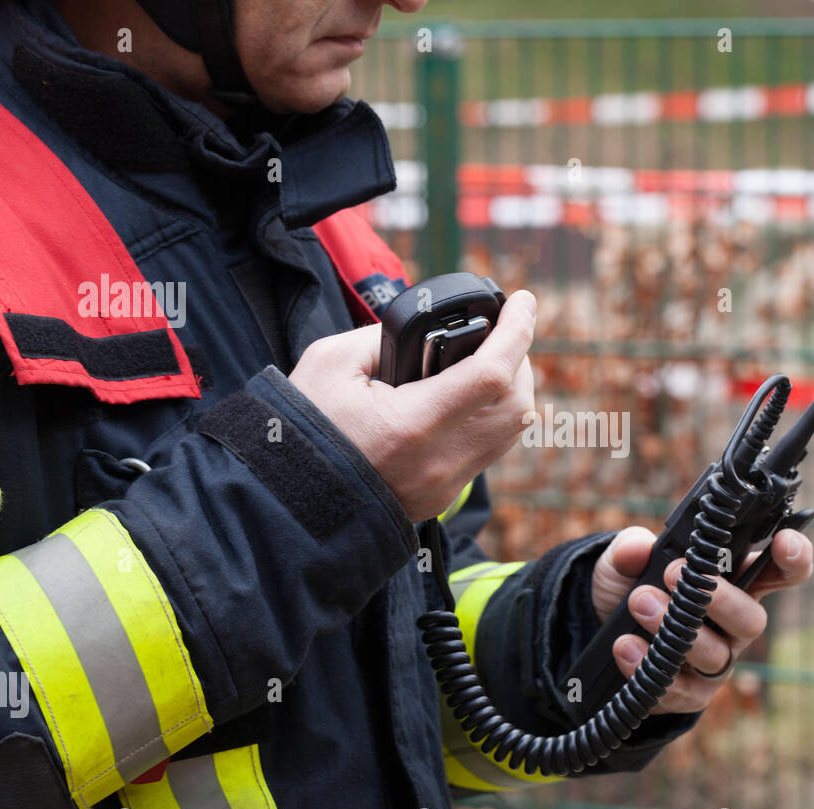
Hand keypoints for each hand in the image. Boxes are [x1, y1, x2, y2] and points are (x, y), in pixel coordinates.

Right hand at [289, 290, 536, 521]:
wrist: (289, 502)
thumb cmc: (304, 431)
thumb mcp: (330, 364)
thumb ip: (382, 338)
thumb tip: (423, 332)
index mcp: (413, 423)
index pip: (492, 373)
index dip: (518, 331)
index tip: (524, 301)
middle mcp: (440, 459)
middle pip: (516, 403)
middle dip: (519, 359)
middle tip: (504, 330)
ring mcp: (445, 482)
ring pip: (511, 430)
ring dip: (512, 389)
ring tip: (491, 358)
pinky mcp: (443, 494)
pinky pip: (489, 449)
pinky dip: (493, 416)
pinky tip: (474, 394)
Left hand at [590, 526, 813, 714]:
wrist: (597, 630)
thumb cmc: (629, 587)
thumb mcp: (623, 560)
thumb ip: (631, 547)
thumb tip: (638, 548)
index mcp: (733, 581)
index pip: (778, 571)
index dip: (794, 558)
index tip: (784, 542)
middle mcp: (733, 624)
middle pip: (752, 619)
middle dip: (718, 598)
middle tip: (672, 574)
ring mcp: (715, 661)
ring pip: (717, 656)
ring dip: (676, 629)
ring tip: (639, 602)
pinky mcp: (690, 693)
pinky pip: (682, 691)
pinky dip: (650, 667)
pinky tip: (626, 646)